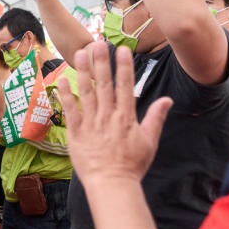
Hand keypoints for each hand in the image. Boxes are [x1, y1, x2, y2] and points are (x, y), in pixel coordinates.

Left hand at [59, 42, 171, 186]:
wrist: (112, 184)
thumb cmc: (132, 165)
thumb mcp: (150, 141)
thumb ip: (156, 117)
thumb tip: (167, 99)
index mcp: (127, 117)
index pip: (125, 86)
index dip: (124, 67)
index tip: (122, 50)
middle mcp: (108, 117)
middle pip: (105, 84)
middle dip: (101, 62)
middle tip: (98, 43)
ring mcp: (91, 124)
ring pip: (86, 92)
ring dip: (83, 72)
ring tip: (79, 53)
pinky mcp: (76, 133)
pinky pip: (70, 110)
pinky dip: (66, 95)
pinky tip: (62, 79)